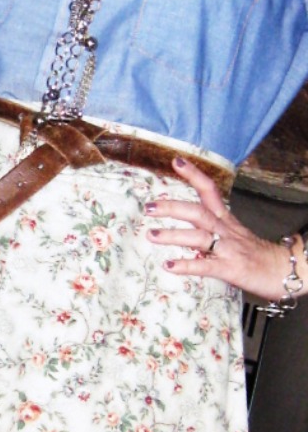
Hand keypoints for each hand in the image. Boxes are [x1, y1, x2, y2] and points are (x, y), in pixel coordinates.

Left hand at [144, 157, 302, 301]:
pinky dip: (186, 265)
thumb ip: (212, 230)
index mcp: (226, 219)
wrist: (283, 269)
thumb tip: (186, 231)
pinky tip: (168, 265)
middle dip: (172, 208)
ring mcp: (228, 248)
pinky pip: (205, 266)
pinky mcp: (230, 268)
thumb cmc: (256, 255)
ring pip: (199, 236)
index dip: (194, 175)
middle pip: (198, 212)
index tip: (176, 161)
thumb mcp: (234, 235)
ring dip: (173, 235)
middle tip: (149, 207)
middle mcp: (225, 230)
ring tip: (151, 235)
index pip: (210, 190)